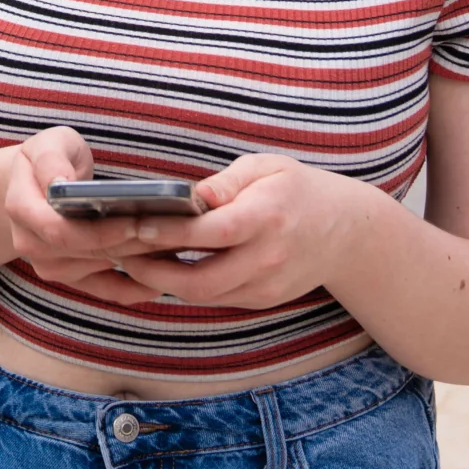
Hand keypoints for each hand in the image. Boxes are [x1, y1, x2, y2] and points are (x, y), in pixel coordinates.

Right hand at [0, 129, 162, 308]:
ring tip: (176, 247)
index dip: (99, 232)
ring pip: (100, 271)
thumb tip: (61, 184)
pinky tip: (164, 277)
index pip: (59, 231)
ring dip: (139, 262)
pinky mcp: (71, 277)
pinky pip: (106, 290)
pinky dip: (136, 288)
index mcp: (20, 208)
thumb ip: (51, 160)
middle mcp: (30, 244)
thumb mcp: (49, 144)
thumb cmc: (51, 157)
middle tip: (172, 235)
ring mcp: (50, 265)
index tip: (136, 221)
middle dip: (130, 244)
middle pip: (86, 253)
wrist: (36, 184)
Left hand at [114, 154, 386, 310]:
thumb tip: (190, 195)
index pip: (211, 232)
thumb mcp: (267, 167)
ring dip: (164, 282)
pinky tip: (164, 266)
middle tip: (120, 252)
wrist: (349, 233)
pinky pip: (215, 299)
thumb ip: (227, 182)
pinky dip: (186, 286)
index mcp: (267, 218)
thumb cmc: (299, 190)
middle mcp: (267, 258)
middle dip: (153, 271)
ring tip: (133, 259)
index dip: (170, 232)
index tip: (134, 223)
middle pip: (200, 281)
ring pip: (204, 296)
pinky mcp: (262, 300)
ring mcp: (266, 286)